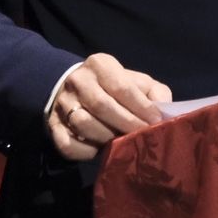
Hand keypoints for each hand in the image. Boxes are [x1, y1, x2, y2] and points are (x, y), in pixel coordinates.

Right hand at [47, 53, 172, 161]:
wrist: (74, 88)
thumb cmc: (113, 87)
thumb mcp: (136, 81)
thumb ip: (154, 92)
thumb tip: (164, 111)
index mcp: (100, 64)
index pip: (122, 87)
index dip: (141, 107)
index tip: (155, 121)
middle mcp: (78, 80)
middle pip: (102, 106)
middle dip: (126, 124)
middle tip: (141, 136)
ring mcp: (62, 103)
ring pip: (84, 124)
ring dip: (106, 138)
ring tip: (120, 142)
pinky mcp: (53, 125)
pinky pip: (68, 145)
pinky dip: (86, 152)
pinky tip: (98, 150)